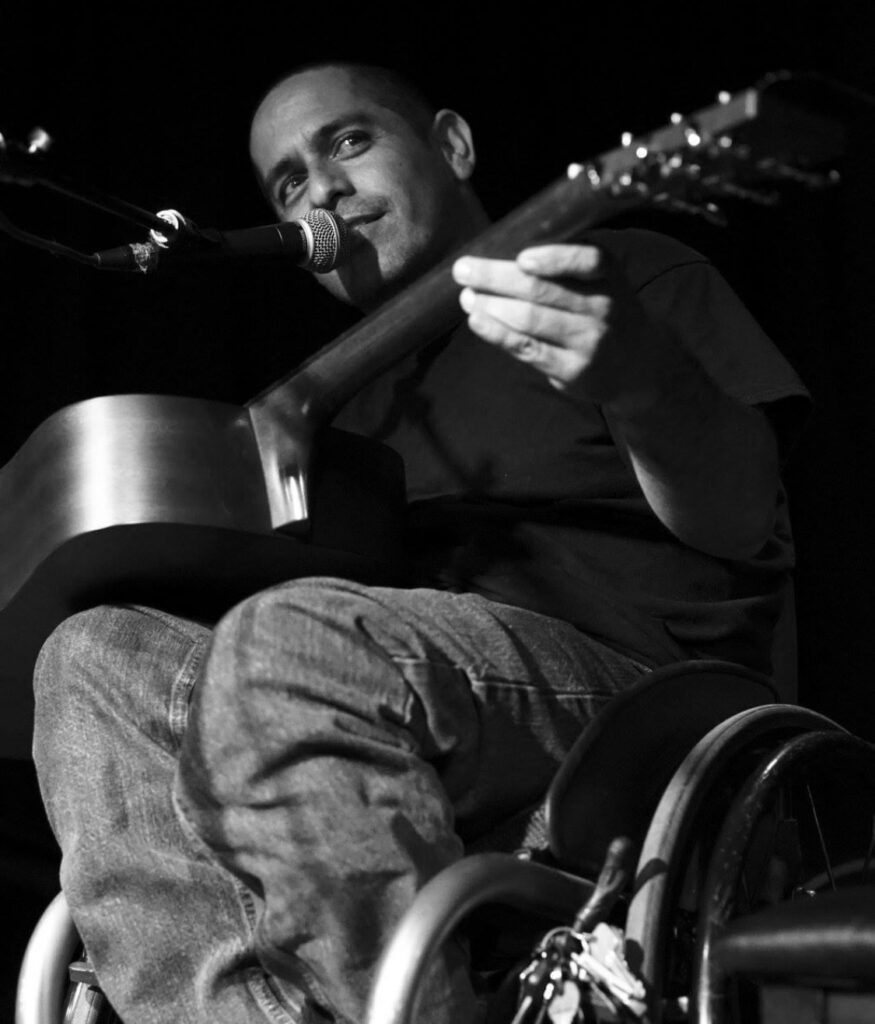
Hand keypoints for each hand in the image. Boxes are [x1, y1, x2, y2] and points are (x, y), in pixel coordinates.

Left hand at [451, 244, 666, 408]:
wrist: (638, 365)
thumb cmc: (605, 313)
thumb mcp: (602, 283)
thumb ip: (565, 269)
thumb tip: (500, 255)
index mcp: (610, 276)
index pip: (588, 261)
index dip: (554, 259)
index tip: (521, 258)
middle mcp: (603, 308)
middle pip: (543, 290)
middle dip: (496, 277)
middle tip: (463, 269)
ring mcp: (589, 341)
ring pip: (530, 318)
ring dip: (491, 305)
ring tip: (466, 296)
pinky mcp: (572, 370)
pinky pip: (527, 348)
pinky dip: (497, 332)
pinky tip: (477, 321)